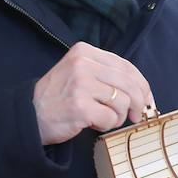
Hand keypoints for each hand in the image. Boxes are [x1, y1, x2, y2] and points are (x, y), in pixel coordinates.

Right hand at [33, 42, 153, 145]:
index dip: (142, 85)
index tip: (148, 99)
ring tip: (102, 118)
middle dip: (139, 103)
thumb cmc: (60, 97)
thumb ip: (107, 75)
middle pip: (129, 84)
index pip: (126, 66)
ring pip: (123, 102)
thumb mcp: (79, 73)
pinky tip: (93, 123)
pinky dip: (107, 125)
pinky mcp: (80, 107)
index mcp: (85, 52)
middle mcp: (83, 64)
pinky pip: (111, 119)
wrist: (30, 115)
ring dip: (118, 116)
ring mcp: (81, 85)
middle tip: (137, 116)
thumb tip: (145, 92)